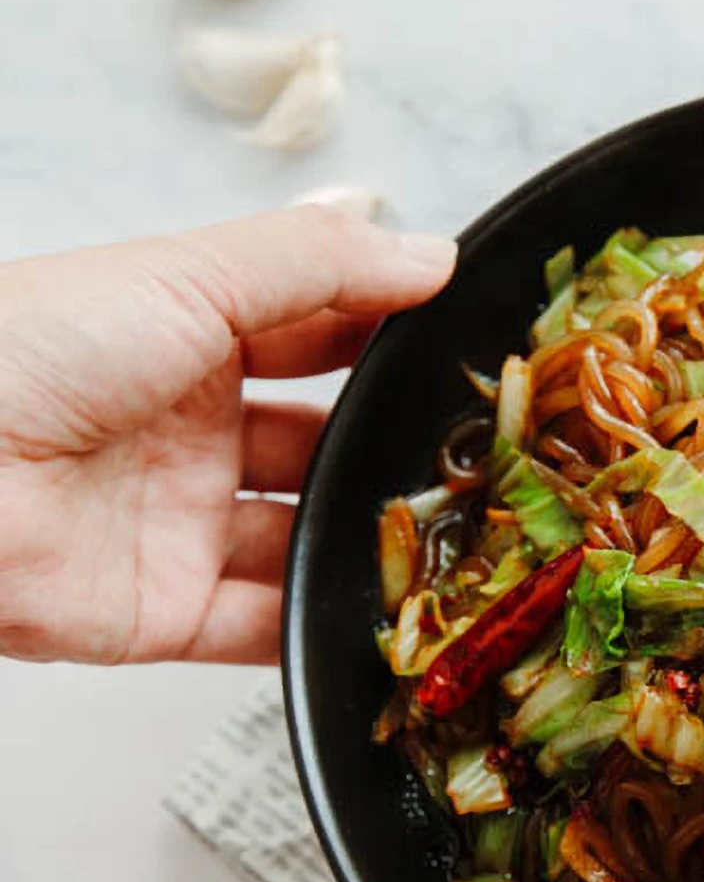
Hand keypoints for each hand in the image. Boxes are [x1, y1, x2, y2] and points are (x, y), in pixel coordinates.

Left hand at [0, 197, 455, 664]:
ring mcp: (179, 526)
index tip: (472, 344)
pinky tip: (390, 614)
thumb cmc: (28, 351)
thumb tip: (433, 254)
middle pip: (318, 446)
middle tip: (479, 451)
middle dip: (388, 449)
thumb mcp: (188, 277)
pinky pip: (263, 627)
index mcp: (187, 340)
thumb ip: (318, 264)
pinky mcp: (164, 612)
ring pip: (302, 539)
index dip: (386, 339)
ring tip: (456, 534)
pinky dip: (324, 625)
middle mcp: (188, 434)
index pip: (315, 336)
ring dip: (368, 539)